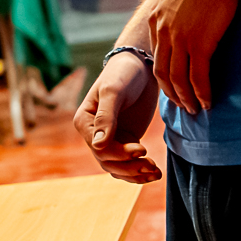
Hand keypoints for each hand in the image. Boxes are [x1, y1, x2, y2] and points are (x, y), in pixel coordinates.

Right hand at [73, 52, 163, 183]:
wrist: (140, 66)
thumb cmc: (123, 74)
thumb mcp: (114, 91)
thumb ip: (106, 117)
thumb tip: (98, 145)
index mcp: (85, 122)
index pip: (99, 148)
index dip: (119, 153)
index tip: (142, 148)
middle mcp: (93, 134)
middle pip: (108, 162)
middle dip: (130, 167)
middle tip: (151, 165)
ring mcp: (110, 139)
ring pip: (118, 167)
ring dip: (136, 173)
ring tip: (155, 172)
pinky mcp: (125, 141)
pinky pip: (129, 163)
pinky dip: (140, 171)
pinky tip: (155, 173)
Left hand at [150, 0, 240, 115]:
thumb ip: (173, 4)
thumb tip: (180, 10)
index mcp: (156, 19)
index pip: (156, 55)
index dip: (164, 74)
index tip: (173, 85)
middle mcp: (163, 32)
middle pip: (163, 72)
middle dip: (172, 93)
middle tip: (182, 105)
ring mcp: (181, 39)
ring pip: (179, 79)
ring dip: (187, 98)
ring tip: (195, 109)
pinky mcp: (201, 43)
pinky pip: (198, 76)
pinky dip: (202, 92)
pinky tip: (208, 101)